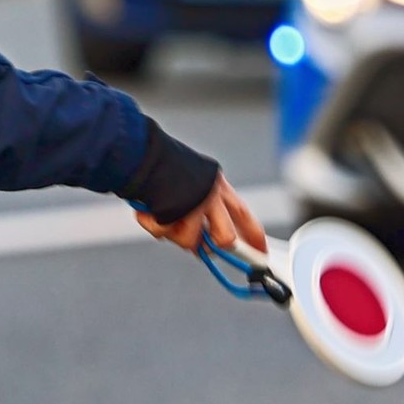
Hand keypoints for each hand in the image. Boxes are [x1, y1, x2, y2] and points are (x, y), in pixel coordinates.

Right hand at [136, 174, 266, 255]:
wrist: (142, 152)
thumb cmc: (163, 167)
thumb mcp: (193, 184)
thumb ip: (201, 212)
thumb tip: (198, 245)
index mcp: (218, 186)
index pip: (244, 214)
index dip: (253, 236)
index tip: (260, 251)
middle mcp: (212, 195)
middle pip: (226, 238)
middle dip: (211, 247)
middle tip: (197, 243)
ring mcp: (194, 203)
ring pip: (191, 241)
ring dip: (172, 232)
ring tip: (162, 212)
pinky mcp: (176, 210)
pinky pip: (166, 233)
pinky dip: (154, 226)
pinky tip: (150, 209)